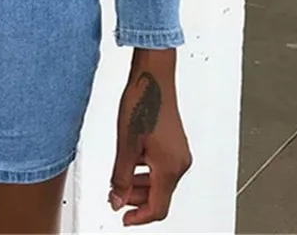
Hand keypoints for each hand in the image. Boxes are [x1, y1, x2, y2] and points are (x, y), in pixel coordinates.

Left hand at [109, 49, 191, 225]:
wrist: (153, 78)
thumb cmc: (143, 103)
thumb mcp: (126, 145)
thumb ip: (122, 177)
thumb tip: (117, 200)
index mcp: (170, 168)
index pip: (158, 208)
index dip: (139, 217)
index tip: (124, 219)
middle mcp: (180, 163)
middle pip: (160, 196)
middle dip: (137, 200)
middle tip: (116, 197)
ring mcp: (180, 152)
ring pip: (161, 181)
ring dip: (141, 185)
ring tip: (121, 180)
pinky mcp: (176, 142)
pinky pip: (163, 167)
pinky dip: (147, 171)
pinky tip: (133, 161)